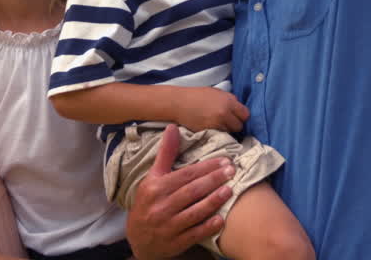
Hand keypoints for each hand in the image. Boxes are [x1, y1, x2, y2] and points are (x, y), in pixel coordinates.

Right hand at [127, 125, 233, 259]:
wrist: (138, 239)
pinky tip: (221, 219)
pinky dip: (207, 227)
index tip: (224, 160)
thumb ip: (165, 154)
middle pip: (192, 191)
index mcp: (155, 188)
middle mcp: (161, 206)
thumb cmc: (148, 202)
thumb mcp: (152, 177)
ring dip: (214, 200)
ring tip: (230, 190)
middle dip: (214, 180)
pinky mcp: (175, 243)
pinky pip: (194, 234)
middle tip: (232, 171)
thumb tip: (173, 127)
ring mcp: (168, 226)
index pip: (185, 175)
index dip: (206, 167)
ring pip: (195, 212)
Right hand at [173, 87, 248, 132]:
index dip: (241, 115)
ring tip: (218, 123)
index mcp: (228, 102)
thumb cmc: (197, 95)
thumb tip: (238, 108)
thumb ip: (229, 100)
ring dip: (226, 129)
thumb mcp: (216, 92)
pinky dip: (218, 132)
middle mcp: (224, 114)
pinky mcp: (209, 132)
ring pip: (229, 132)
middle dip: (234, 124)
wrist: (179, 103)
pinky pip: (220, 135)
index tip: (236, 115)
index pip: (245, 115)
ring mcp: (216, 124)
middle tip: (227, 121)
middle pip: (239, 126)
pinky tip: (212, 126)